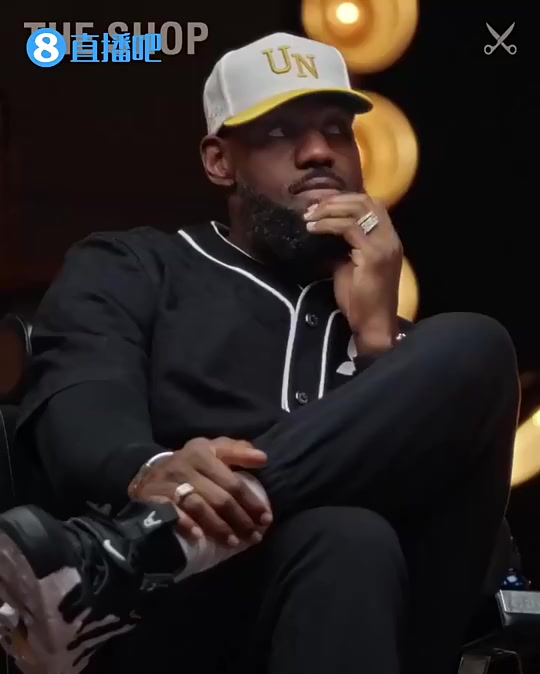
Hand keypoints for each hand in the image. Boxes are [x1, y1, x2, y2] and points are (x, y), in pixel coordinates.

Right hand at [128, 437, 271, 546]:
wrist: (148, 472)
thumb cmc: (190, 463)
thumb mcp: (211, 450)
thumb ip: (237, 451)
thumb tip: (263, 458)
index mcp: (202, 452)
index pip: (232, 481)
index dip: (251, 501)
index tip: (266, 517)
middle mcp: (185, 465)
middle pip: (219, 497)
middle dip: (240, 519)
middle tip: (255, 536)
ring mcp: (168, 483)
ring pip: (199, 507)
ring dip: (219, 527)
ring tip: (234, 542)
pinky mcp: (153, 498)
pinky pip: (173, 514)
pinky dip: (186, 525)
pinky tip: (199, 537)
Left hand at [304, 192, 402, 352]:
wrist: (373, 324)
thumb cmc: (360, 300)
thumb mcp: (349, 266)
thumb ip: (342, 246)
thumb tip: (321, 231)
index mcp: (388, 239)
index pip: (370, 204)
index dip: (344, 199)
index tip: (319, 204)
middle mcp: (390, 238)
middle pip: (365, 201)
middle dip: (335, 200)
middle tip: (310, 208)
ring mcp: (384, 245)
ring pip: (357, 210)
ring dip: (329, 210)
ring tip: (309, 217)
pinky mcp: (373, 255)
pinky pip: (348, 228)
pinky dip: (328, 225)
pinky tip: (313, 229)